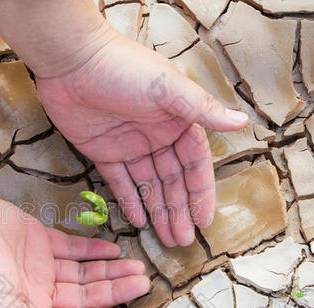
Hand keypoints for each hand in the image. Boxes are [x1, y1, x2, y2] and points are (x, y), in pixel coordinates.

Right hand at [0, 192, 149, 307]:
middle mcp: (40, 295)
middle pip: (86, 297)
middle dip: (115, 291)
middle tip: (144, 281)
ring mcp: (40, 267)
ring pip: (84, 273)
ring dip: (109, 270)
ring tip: (136, 266)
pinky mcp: (38, 241)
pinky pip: (72, 248)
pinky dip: (92, 250)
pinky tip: (112, 249)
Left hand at [36, 31, 247, 246]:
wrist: (71, 60)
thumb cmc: (122, 68)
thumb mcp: (166, 87)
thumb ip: (201, 108)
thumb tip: (241, 122)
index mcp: (177, 121)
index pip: (194, 164)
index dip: (200, 193)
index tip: (204, 221)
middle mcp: (157, 136)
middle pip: (172, 180)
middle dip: (179, 210)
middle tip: (183, 241)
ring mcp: (130, 146)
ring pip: (149, 185)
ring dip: (158, 211)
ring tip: (167, 239)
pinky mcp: (103, 152)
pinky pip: (120, 182)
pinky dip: (130, 201)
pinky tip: (139, 221)